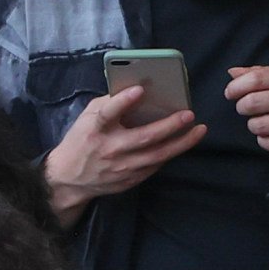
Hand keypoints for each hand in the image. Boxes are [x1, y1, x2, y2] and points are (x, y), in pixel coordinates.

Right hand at [43, 85, 204, 224]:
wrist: (69, 179)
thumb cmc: (82, 140)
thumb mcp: (87, 118)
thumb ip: (108, 105)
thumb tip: (137, 90)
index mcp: (95, 130)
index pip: (108, 114)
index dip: (123, 102)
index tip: (140, 90)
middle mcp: (109, 149)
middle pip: (143, 137)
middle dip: (169, 125)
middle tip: (189, 114)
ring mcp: (121, 167)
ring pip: (157, 155)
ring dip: (181, 143)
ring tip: (199, 130)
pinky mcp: (130, 179)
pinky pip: (155, 165)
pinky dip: (171, 153)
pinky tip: (184, 142)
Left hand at [228, 63, 268, 155]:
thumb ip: (259, 73)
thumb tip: (232, 74)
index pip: (254, 80)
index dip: (235, 87)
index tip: (230, 93)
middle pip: (252, 104)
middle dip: (242, 106)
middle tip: (246, 107)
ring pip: (258, 126)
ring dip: (253, 123)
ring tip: (261, 119)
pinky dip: (264, 139)